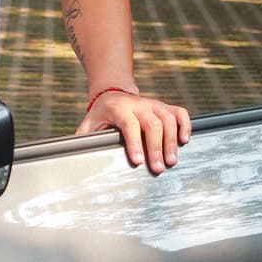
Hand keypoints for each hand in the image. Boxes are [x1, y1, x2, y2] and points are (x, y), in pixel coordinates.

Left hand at [76, 90, 190, 174]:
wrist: (112, 93)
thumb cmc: (101, 114)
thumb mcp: (89, 123)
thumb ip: (84, 138)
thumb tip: (76, 156)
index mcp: (117, 108)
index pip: (128, 124)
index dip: (134, 142)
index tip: (138, 161)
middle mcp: (138, 104)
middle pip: (152, 124)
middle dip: (156, 147)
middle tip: (158, 169)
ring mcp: (153, 104)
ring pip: (168, 119)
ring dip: (171, 141)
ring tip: (172, 161)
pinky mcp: (165, 106)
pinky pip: (180, 113)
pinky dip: (185, 125)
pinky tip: (185, 141)